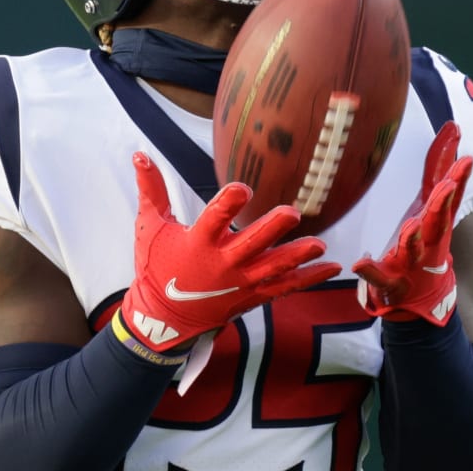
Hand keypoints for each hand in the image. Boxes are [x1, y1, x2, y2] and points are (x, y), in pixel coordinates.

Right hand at [119, 152, 341, 354]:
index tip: (242, 188)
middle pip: (252, 244)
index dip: (228, 203)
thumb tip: (140, 153)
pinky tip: (332, 265)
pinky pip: (285, 287)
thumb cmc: (155, 268)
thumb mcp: (149, 226)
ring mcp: (240, 282)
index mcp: (198, 243)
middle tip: (292, 213)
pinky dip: (309, 278)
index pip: (214, 219)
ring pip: (274, 268)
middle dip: (272, 229)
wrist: (163, 317)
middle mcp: (222, 263)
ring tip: (319, 244)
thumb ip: (150, 189)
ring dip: (298, 256)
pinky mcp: (251, 296)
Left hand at [353, 121, 472, 324]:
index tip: (465, 158)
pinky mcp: (391, 281)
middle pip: (437, 220)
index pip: (447, 193)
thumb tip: (452, 129)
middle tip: (449, 185)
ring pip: (413, 248)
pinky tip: (359, 262)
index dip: (456, 174)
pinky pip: (378, 275)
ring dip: (413, 238)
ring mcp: (410, 262)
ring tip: (412, 226)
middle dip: (442, 203)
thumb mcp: (432, 205)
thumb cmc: (425, 243)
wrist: (420, 298)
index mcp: (435, 222)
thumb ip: (437, 170)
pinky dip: (369, 269)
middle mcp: (428, 241)